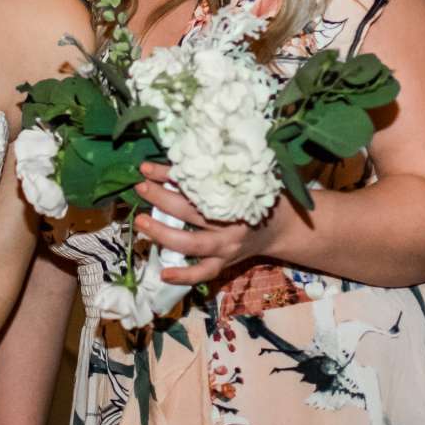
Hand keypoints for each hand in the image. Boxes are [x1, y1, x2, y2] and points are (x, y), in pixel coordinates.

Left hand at [134, 162, 274, 285]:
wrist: (284, 227)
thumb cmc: (262, 195)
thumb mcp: (249, 176)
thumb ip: (224, 167)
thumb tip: (188, 150)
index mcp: (236, 197)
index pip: (197, 185)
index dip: (171, 175)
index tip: (149, 167)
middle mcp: (230, 223)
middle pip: (190, 211)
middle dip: (161, 198)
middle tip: (140, 187)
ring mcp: (227, 247)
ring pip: (191, 243)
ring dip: (162, 233)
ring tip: (140, 221)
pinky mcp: (226, 263)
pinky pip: (203, 273)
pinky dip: (184, 275)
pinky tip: (163, 273)